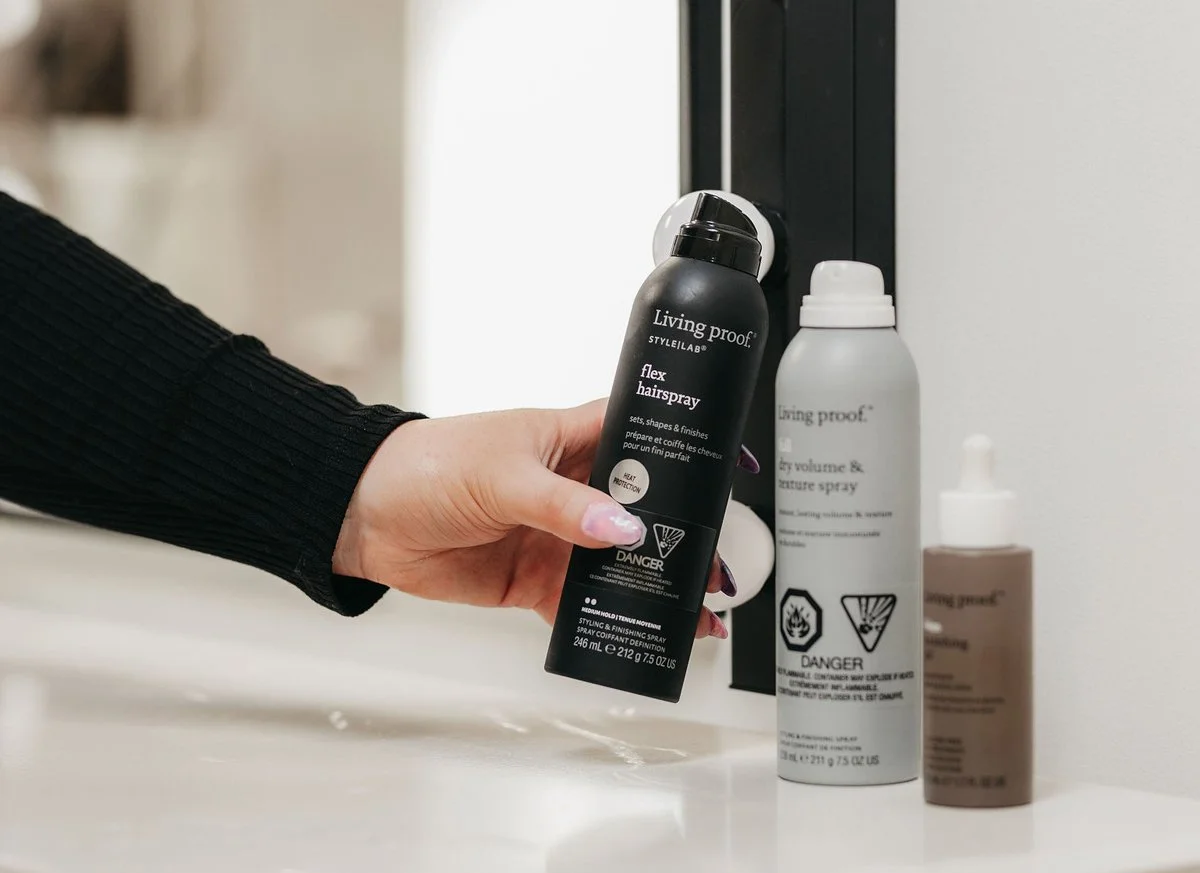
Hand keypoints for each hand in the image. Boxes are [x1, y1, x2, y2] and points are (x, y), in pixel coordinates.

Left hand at [332, 399, 759, 637]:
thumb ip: (563, 506)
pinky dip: (610, 619)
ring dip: (654, 584)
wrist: (366, 515)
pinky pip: (582, 602)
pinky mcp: (535, 578)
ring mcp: (558, 535)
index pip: (644, 436)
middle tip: (715, 563)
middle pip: (644, 510)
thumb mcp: (502, 475)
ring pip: (620, 563)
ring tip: (695, 609)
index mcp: (572, 438)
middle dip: (681, 535)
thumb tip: (623, 529)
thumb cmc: (429, 464)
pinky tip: (641, 632)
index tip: (731, 473)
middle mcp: (574, 486)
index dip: (687, 452)